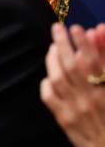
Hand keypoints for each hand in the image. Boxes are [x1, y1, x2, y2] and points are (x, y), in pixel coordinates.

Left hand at [40, 22, 104, 146]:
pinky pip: (49, 96)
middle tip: (58, 27)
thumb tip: (97, 35)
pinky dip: (48, 82)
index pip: (95, 65)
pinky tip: (51, 74)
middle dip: (64, 44)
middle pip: (72, 67)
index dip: (86, 45)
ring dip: (54, 59)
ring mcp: (75, 110)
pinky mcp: (63, 119)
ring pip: (58, 79)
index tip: (78, 28)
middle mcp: (91, 101)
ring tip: (54, 46)